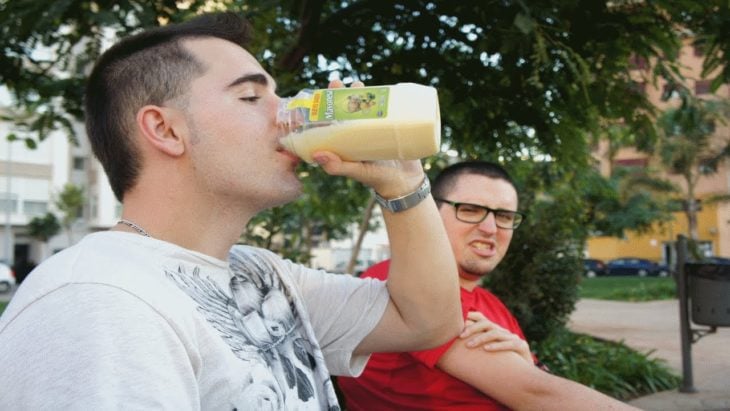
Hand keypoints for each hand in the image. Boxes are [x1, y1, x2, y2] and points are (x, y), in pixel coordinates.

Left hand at [311, 79, 424, 196]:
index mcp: (344, 143)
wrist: (406, 181)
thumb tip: (317, 155)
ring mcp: (372, 130)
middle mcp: (356, 134)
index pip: (330, 122)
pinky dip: (380, 99)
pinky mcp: (388, 127)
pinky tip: (379, 90)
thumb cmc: (377, 179)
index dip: (323, 109)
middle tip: (336, 83)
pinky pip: (382, 111)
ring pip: (362, 107)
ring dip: (358, 94)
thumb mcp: (357, 171)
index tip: (318, 96)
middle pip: (345, 110)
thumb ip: (338, 166)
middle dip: (339, 96)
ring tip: (357, 83)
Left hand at [459, 311, 533, 364]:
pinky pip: (508, 344)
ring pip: (495, 333)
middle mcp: (504, 331)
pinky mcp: (521, 346)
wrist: (525, 374)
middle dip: (472, 328)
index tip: (456, 320)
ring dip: (481, 338)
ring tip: (469, 345)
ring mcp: (513, 338)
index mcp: (495, 330)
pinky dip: (497, 346)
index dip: (470, 316)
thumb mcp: (488, 351)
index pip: (482, 318)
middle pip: (486, 323)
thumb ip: (477, 344)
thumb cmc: (502, 363)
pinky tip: (486, 349)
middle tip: (460, 336)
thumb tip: (456, 342)